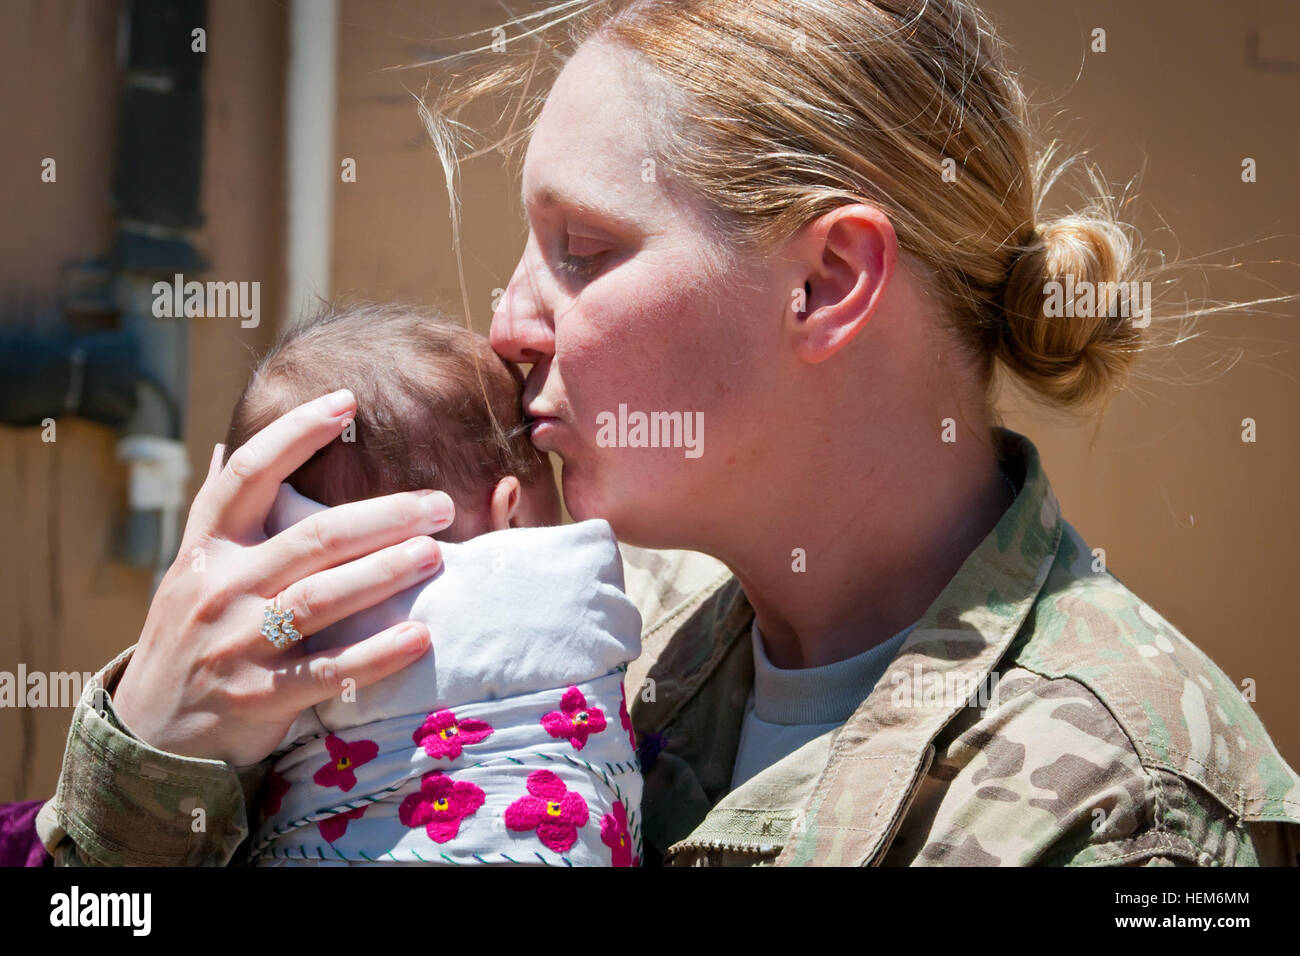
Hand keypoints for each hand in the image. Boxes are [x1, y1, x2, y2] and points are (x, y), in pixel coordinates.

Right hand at [112, 389, 454, 766]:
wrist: (149, 734)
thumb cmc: (190, 635)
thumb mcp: (191, 569)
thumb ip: (219, 512)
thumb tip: (234, 443)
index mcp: (207, 547)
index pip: (247, 475)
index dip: (294, 434)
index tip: (346, 402)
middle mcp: (219, 589)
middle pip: (311, 539)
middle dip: (382, 517)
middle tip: (439, 505)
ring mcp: (238, 645)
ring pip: (321, 599)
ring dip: (384, 574)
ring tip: (434, 553)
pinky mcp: (260, 698)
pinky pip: (328, 672)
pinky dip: (376, 655)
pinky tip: (420, 636)